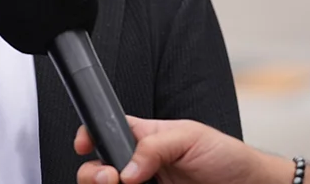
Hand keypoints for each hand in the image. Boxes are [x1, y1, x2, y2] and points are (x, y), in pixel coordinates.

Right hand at [75, 116, 286, 183]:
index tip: (84, 146)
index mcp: (145, 137)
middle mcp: (140, 165)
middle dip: (93, 172)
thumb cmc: (226, 156)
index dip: (90, 137)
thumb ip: (154, 146)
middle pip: (99, 167)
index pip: (107, 132)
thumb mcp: (190, 138)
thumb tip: (126, 168)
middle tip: (108, 178)